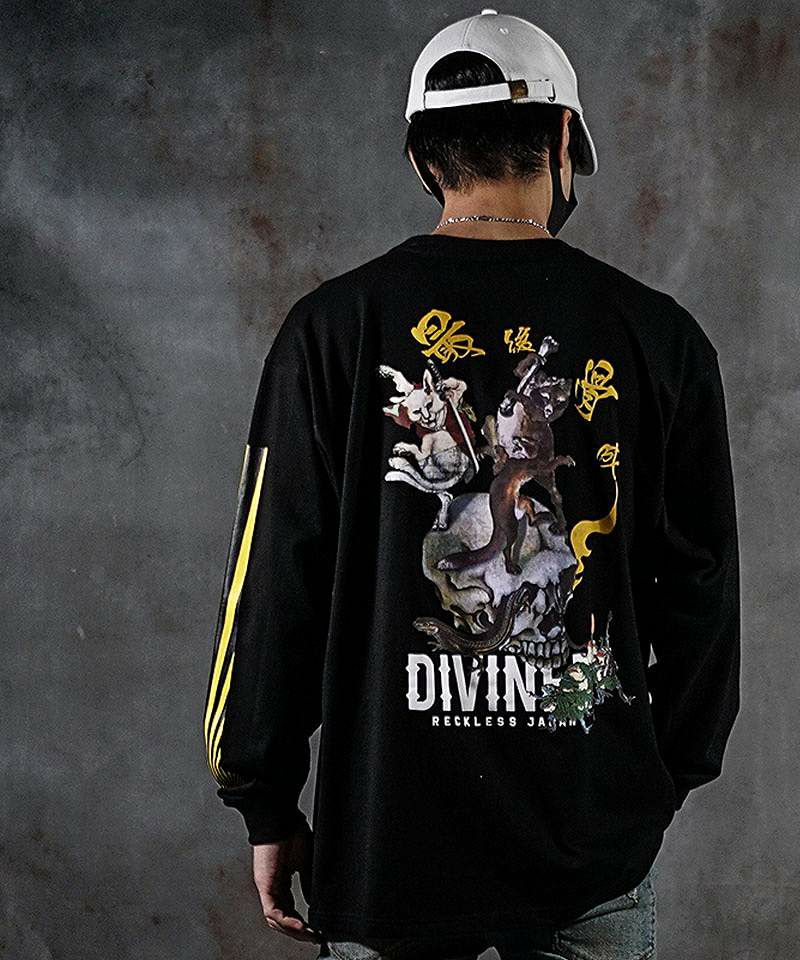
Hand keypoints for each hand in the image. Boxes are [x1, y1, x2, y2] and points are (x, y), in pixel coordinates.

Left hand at [252, 823, 322, 942]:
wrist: (281, 816)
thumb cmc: (291, 830)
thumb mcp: (304, 861)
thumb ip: (306, 882)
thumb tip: (312, 900)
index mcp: (280, 880)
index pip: (288, 908)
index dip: (301, 921)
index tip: (316, 928)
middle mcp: (271, 886)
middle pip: (281, 918)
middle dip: (298, 931)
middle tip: (314, 937)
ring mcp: (266, 886)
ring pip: (276, 919)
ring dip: (293, 930)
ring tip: (309, 935)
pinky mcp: (264, 884)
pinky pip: (273, 910)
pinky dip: (287, 921)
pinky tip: (301, 925)